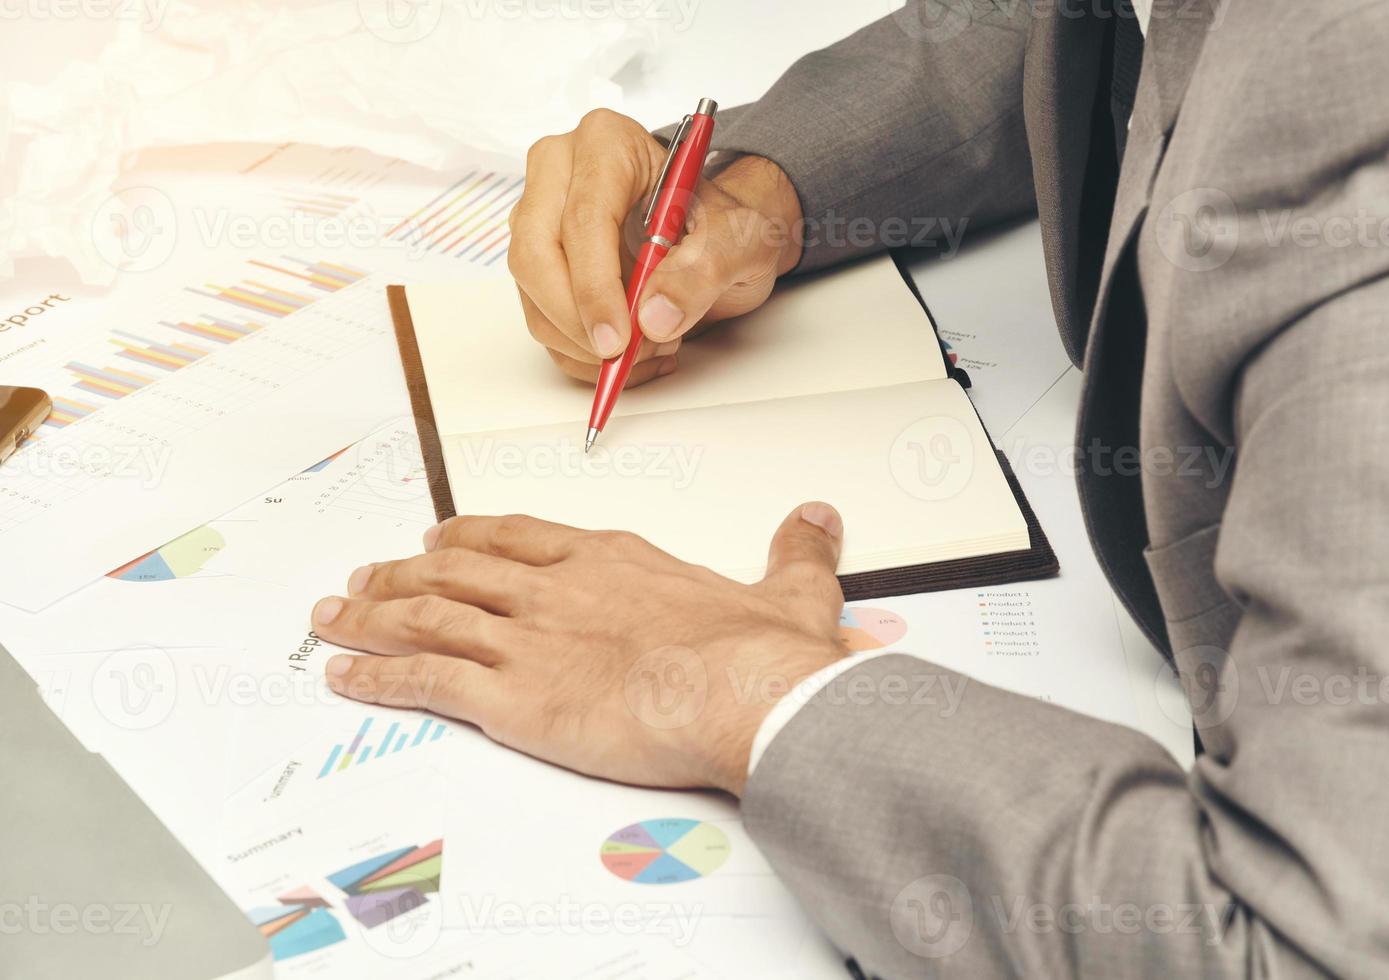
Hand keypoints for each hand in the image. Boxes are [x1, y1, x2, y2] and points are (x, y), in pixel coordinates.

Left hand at [310, 502, 848, 795]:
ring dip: (372, 616)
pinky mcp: (512, 697)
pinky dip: (378, 675)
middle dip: (402, 575)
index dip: (471, 539)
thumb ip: (795, 550)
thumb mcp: (790, 590)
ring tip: (334, 615)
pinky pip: (425, 680)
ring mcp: (527, 639)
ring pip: (427, 616)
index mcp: (609, 560)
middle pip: (456, 571)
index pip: (520, 538)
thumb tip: (816, 518)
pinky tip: (347, 674)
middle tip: (365, 578)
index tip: (441, 540)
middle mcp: (555, 589)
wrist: (748, 691)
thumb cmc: (762, 653)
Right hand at [508, 108, 803, 386]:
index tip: (618, 338)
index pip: (582, 219)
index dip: (594, 286)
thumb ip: (701, 272)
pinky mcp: (541, 266)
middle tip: (622, 356)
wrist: (723, 240)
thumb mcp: (738, 241)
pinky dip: (582, 354)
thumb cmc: (726, 224)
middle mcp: (561, 174)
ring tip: (649, 348)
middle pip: (535, 255)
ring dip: (583, 343)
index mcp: (607, 143)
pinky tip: (633, 354)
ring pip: (533, 295)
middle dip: (577, 320)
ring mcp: (541, 220)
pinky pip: (543, 321)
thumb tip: (653, 318)